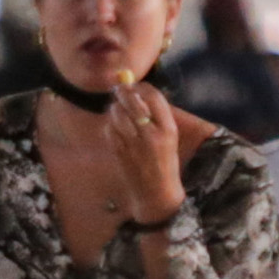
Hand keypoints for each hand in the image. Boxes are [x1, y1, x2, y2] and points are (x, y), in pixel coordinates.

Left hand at [98, 82, 190, 222]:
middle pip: (132, 101)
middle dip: (123, 92)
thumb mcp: (169, 136)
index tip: (135, 86)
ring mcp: (134, 144)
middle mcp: (151, 134)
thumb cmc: (164, 160)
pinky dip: (110, 125)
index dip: (141, 87)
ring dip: (115, 109)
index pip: (153, 96)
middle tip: (119, 90)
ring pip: (118, 114)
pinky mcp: (120, 152)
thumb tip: (136, 89)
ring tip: (118, 111)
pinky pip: (109, 129)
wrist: (157, 193)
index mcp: (168, 128)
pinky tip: (116, 128)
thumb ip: (156, 114)